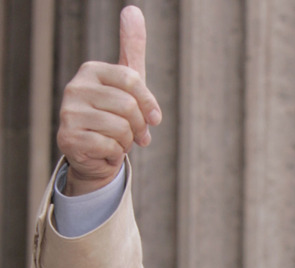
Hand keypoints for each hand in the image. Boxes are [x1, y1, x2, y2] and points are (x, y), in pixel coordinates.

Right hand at [57, 5, 161, 195]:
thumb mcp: (129, 81)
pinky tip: (105, 150)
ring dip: (127, 141)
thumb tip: (132, 9)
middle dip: (139, 126)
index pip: (132, 80)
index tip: (154, 119)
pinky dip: (115, 153)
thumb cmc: (116, 114)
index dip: (149, 103)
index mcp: (91, 70)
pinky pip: (110, 147)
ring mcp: (68, 112)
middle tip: (133, 134)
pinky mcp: (67, 138)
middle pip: (128, 106)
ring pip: (121, 129)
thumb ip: (131, 47)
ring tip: (117, 140)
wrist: (95, 152)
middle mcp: (75, 87)